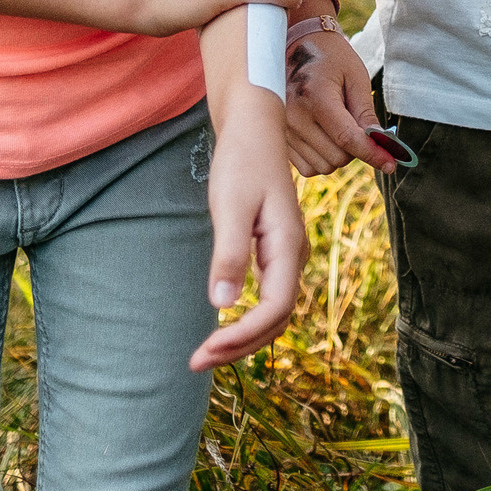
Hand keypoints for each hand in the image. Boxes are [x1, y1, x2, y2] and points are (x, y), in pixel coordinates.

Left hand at [192, 97, 305, 369]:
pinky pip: (268, 297)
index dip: (243, 335)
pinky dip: (248, 320)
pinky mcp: (274, 250)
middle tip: (197, 362)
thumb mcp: (230, 206)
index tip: (206, 350)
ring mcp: (287, 254)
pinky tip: (224, 325)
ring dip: (244, 337)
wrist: (253, 129)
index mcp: (288, 245)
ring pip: (275, 312)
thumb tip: (223, 305)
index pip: (275, 308)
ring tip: (208, 352)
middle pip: (278, 318)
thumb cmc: (241, 162)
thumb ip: (229, 255)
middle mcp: (294, 254)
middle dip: (241, 346)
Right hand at [284, 26, 391, 176]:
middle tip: (357, 125)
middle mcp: (294, 117)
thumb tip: (382, 145)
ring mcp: (283, 130)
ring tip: (338, 127)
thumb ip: (366, 113)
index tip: (391, 164)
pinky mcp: (280, 138)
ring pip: (322, 167)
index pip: (347, 139)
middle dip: (356, 149)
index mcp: (316, 98)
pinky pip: (307, 167)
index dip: (372, 154)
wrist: (297, 44)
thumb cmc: (331, 57)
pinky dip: (322, 159)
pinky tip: (325, 137)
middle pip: (337, 158)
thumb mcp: (355, 77)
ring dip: (338, 155)